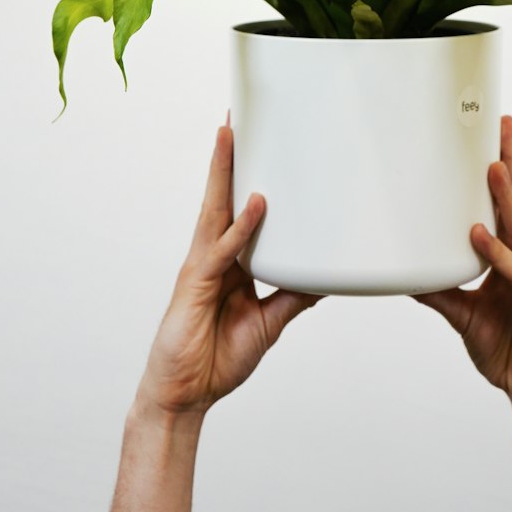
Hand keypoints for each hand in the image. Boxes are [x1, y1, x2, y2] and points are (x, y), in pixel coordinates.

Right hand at [134, 119, 323, 422]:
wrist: (185, 397)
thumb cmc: (216, 358)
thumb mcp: (269, 322)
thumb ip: (294, 296)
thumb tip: (327, 278)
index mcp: (230, 260)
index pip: (239, 207)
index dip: (246, 175)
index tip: (258, 142)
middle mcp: (214, 255)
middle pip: (222, 195)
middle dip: (229, 156)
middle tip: (238, 115)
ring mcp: (203, 267)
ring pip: (216, 209)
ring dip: (224, 170)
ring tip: (231, 133)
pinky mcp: (197, 285)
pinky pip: (223, 251)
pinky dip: (241, 227)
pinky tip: (258, 203)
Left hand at [412, 115, 511, 423]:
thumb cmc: (511, 350)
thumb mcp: (465, 314)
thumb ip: (442, 290)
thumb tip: (409, 274)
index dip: (506, 169)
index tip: (494, 136)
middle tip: (502, 126)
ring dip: (506, 196)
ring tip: (490, 165)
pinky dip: (497, 251)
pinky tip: (479, 234)